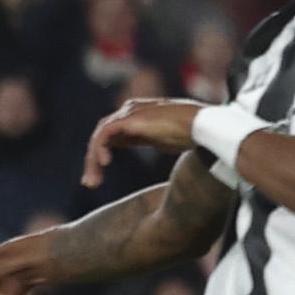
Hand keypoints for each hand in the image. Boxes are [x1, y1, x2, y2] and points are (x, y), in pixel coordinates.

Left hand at [84, 99, 203, 186]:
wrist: (204, 127)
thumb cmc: (193, 134)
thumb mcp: (166, 140)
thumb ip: (150, 140)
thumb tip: (147, 147)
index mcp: (138, 115)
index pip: (112, 133)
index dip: (103, 152)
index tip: (100, 174)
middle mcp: (129, 111)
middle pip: (103, 136)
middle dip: (93, 160)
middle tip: (91, 183)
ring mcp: (128, 113)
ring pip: (100, 137)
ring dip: (92, 160)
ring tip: (93, 181)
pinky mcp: (128, 119)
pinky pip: (104, 135)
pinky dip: (99, 150)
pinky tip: (104, 165)